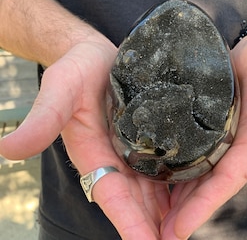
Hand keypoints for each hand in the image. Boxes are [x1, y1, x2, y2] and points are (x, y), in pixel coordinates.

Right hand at [0, 40, 170, 238]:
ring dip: (170, 210)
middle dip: (154, 225)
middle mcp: (116, 157)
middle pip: (137, 199)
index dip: (128, 220)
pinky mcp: (150, 137)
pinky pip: (166, 165)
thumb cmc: (76, 70)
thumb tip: (8, 149)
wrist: (97, 56)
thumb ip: (42, 119)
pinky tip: (195, 194)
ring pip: (154, 187)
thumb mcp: (60, 90)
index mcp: (93, 154)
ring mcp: (135, 149)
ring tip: (189, 228)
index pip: (112, 195)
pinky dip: (178, 183)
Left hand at [160, 29, 246, 238]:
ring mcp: (220, 141)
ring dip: (179, 200)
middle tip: (161, 236)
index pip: (230, 177)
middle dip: (187, 212)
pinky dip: (175, 175)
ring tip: (155, 222)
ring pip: (198, 176)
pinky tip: (158, 186)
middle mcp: (235, 146)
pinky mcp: (207, 131)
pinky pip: (190, 158)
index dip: (207, 203)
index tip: (181, 228)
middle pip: (210, 184)